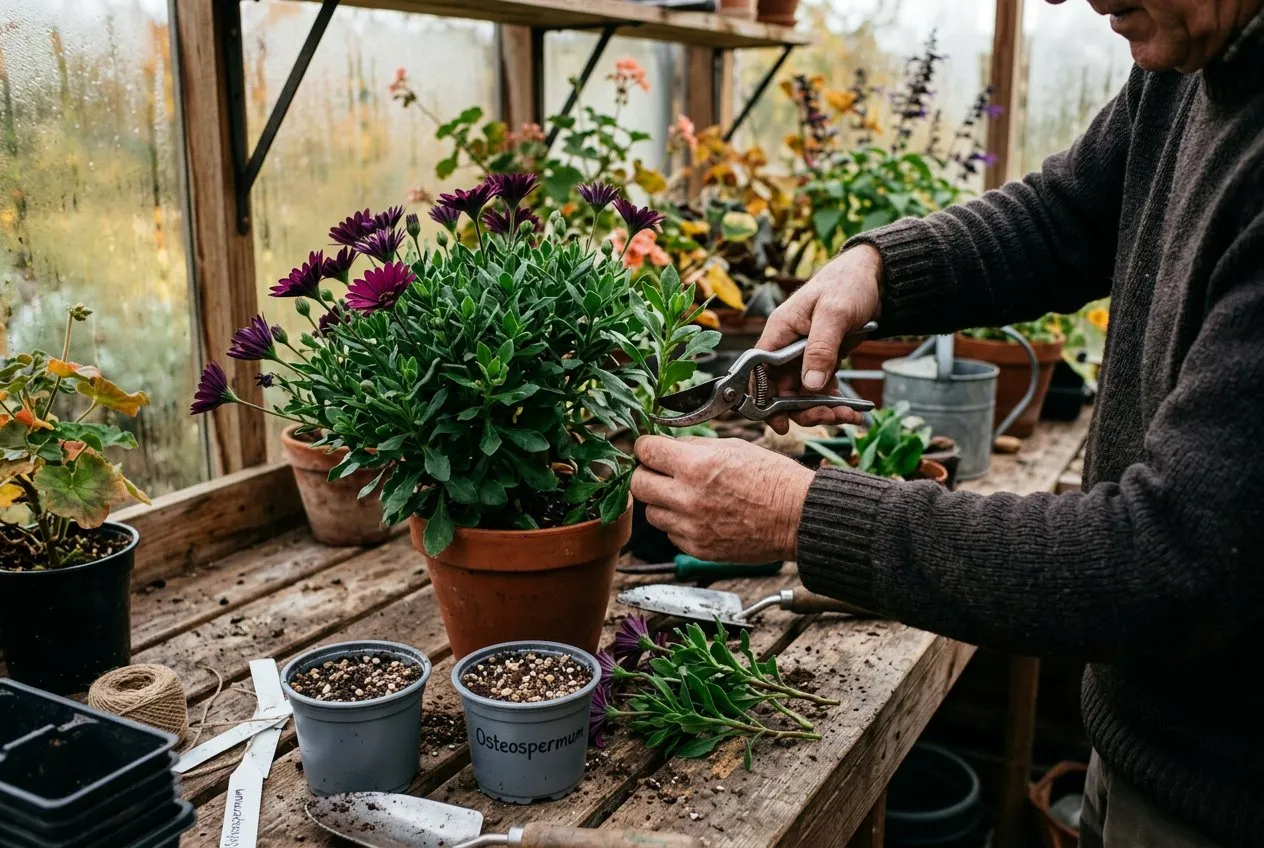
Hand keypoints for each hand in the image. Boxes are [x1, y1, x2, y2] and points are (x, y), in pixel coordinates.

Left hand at [631, 436, 814, 563]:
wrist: (796, 516)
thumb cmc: (771, 479)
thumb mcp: (732, 447)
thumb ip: (694, 447)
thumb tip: (668, 446)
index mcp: (695, 465)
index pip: (646, 451)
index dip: (646, 447)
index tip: (650, 449)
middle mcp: (687, 497)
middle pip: (638, 484)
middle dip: (647, 474)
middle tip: (661, 472)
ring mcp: (691, 526)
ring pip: (652, 513)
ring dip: (662, 502)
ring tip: (686, 496)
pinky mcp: (697, 548)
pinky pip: (671, 533)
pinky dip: (679, 524)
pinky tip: (700, 515)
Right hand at [756, 244, 882, 433]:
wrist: (874, 277)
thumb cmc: (848, 284)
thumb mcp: (834, 314)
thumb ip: (820, 349)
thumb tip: (810, 384)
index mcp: (779, 331)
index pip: (759, 371)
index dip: (763, 400)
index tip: (780, 421)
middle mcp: (786, 346)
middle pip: (782, 389)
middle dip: (802, 409)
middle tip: (827, 417)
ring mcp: (804, 354)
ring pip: (802, 393)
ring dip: (821, 409)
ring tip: (845, 415)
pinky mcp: (822, 359)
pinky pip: (820, 387)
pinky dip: (833, 401)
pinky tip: (851, 409)